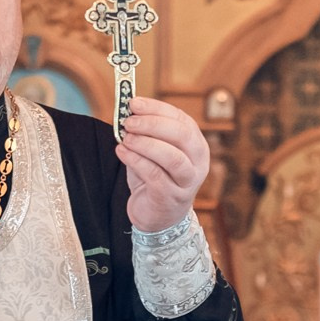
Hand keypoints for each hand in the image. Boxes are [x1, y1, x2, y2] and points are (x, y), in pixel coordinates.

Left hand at [117, 99, 208, 232]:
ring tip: (125, 138)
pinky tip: (121, 152)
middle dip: (152, 124)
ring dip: (145, 143)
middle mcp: (198, 162)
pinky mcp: (170, 197)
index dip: (157, 108)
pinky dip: (135, 160)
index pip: (182, 120)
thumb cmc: (155, 178)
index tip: (134, 103)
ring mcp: (187, 182)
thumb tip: (127, 111)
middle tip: (128, 121)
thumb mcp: (153, 152)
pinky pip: (154, 174)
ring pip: (171, 157)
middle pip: (181, 135)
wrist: (158, 216)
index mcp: (196, 145)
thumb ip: (145, 133)